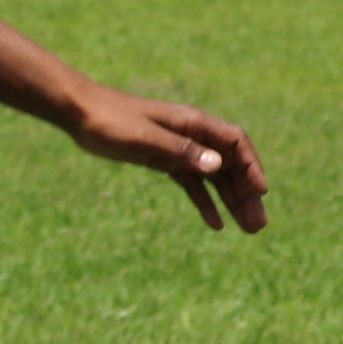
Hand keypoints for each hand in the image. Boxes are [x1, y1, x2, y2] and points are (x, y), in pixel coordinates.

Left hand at [73, 86, 268, 231]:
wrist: (81, 114)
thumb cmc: (112, 121)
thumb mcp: (145, 139)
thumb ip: (181, 151)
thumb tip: (219, 165)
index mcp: (192, 123)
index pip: (236, 143)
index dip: (252, 166)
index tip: (260, 192)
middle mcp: (192, 136)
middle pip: (230, 166)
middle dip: (246, 194)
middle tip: (258, 225)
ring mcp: (179, 149)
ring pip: (215, 178)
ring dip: (232, 202)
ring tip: (248, 229)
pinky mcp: (164, 161)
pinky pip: (193, 184)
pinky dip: (206, 203)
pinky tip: (216, 224)